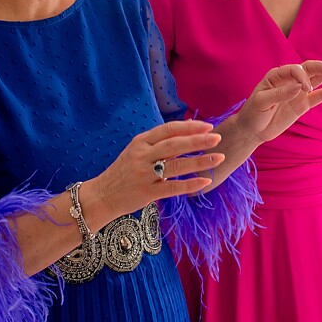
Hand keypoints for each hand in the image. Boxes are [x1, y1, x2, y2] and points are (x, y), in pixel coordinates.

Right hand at [94, 120, 224, 218]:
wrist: (102, 195)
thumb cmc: (125, 171)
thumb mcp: (138, 151)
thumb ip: (161, 142)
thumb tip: (189, 128)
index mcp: (141, 142)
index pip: (168, 130)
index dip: (189, 127)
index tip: (208, 126)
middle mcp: (142, 156)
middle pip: (174, 145)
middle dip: (198, 141)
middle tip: (218, 138)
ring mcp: (144, 175)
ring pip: (176, 165)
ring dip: (200, 161)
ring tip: (219, 158)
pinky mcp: (147, 193)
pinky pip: (173, 187)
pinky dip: (190, 184)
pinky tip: (205, 181)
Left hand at [235, 60, 321, 143]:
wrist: (252, 129)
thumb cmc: (253, 113)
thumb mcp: (262, 102)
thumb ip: (280, 94)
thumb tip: (299, 88)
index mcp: (277, 75)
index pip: (295, 70)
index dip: (303, 77)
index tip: (305, 88)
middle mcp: (289, 80)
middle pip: (308, 69)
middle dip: (321, 67)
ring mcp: (297, 92)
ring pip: (316, 79)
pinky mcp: (303, 104)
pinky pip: (319, 96)